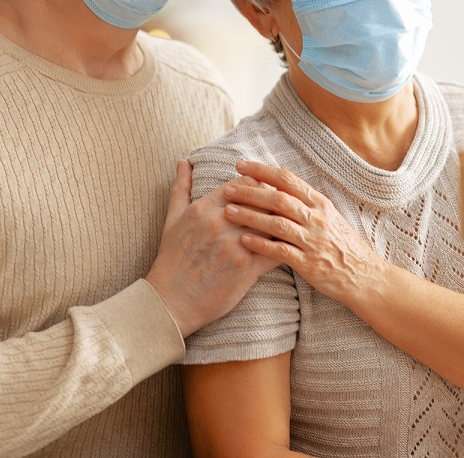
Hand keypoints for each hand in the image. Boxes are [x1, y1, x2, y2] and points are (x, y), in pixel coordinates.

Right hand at [146, 161, 277, 337]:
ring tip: (293, 223)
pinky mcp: (247, 270)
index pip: (245, 184)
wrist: (170, 302)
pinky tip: (293, 247)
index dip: (259, 185)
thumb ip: (180, 187)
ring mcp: (235, 246)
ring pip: (273, 224)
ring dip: (284, 223)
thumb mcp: (172, 220)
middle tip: (286, 205)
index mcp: (205, 208)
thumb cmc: (171, 260)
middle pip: (263, 201)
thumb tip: (183, 161)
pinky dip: (286, 248)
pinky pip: (276, 252)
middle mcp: (221, 223)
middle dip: (275, 202)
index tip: (265, 190)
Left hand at [221, 160, 382, 306]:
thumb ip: (305, 203)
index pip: (287, 179)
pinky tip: (243, 240)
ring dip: (250, 216)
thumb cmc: (342, 245)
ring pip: (277, 223)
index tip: (240, 165)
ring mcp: (313, 240)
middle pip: (278, 198)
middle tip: (227, 189)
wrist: (364, 275)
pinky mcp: (309, 263)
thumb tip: (277, 187)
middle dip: (250, 192)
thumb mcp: (328, 217)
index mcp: (320, 203)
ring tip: (228, 212)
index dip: (262, 171)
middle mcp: (317, 218)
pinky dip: (261, 244)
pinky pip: (281, 251)